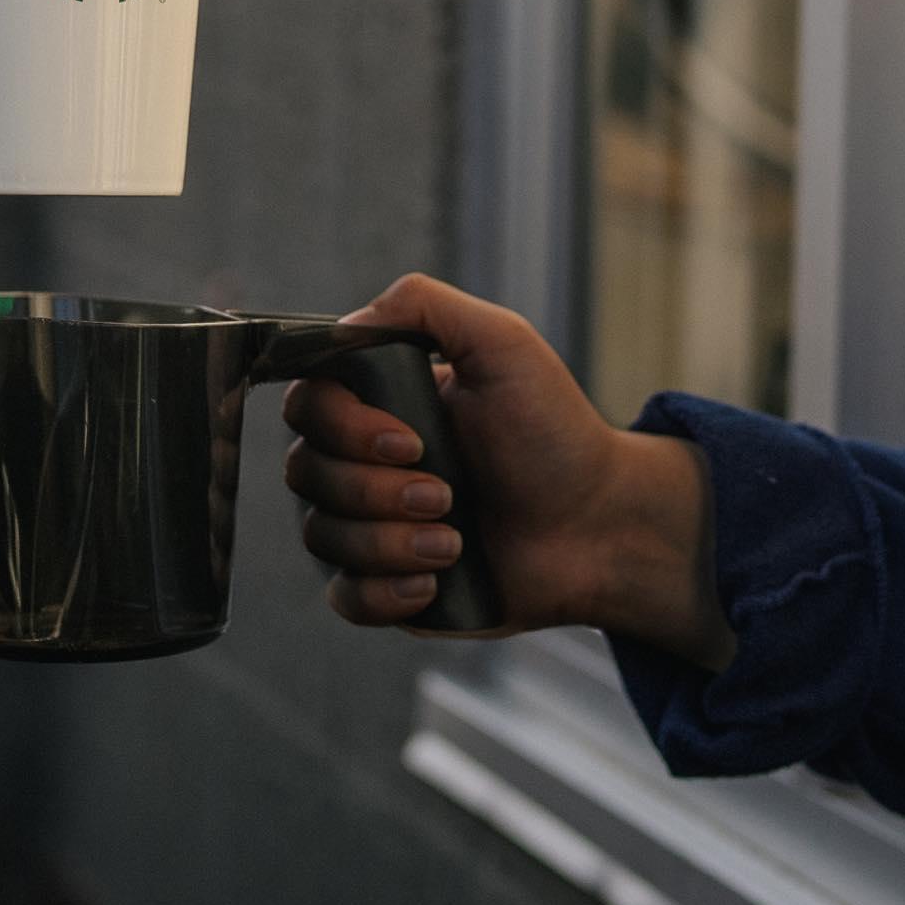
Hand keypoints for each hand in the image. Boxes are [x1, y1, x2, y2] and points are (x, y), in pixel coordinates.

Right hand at [282, 274, 733, 666]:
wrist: (600, 525)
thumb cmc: (555, 432)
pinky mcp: (389, 587)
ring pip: (321, 537)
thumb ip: (424, 306)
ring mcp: (372, 527)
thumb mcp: (502, 342)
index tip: (412, 440)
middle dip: (376, 490)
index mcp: (379, 404)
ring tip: (454, 541)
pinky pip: (344, 598)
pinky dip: (382, 593)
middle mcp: (364, 463)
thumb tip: (345, 325)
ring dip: (388, 542)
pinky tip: (432, 582)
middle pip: (304, 473)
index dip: (344, 427)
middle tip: (447, 493)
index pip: (307, 405)